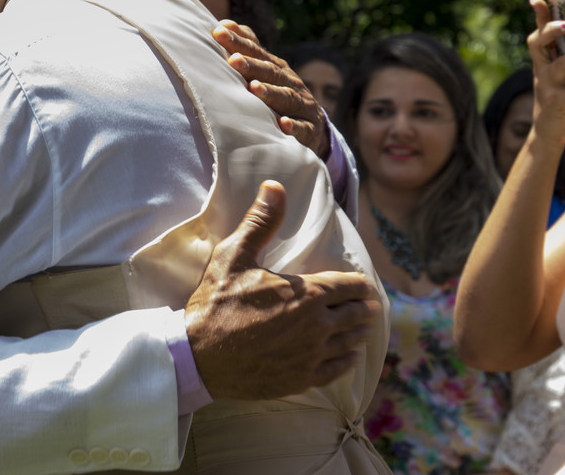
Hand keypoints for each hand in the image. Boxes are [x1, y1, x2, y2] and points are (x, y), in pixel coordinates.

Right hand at [185, 181, 379, 399]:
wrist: (198, 355)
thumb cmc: (216, 303)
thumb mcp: (234, 256)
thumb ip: (261, 222)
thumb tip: (276, 186)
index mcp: (309, 294)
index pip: (352, 286)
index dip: (360, 284)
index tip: (362, 284)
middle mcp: (318, 325)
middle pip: (358, 315)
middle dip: (363, 307)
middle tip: (366, 305)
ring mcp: (312, 355)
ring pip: (351, 342)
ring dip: (358, 332)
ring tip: (360, 328)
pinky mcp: (302, 378)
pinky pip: (338, 369)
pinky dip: (347, 360)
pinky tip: (347, 356)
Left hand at [212, 20, 329, 158]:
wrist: (315, 125)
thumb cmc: (282, 93)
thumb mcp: (268, 70)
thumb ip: (249, 50)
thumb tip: (223, 25)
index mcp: (276, 68)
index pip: (256, 52)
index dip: (239, 42)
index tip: (218, 32)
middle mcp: (290, 82)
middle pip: (270, 72)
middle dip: (252, 65)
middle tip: (233, 60)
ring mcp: (301, 105)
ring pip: (286, 97)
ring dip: (270, 92)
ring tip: (254, 88)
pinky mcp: (309, 128)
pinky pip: (302, 127)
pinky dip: (293, 126)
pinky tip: (283, 124)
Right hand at [527, 0, 564, 146]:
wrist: (550, 130)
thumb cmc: (564, 97)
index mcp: (544, 59)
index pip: (539, 33)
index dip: (539, 15)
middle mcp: (541, 69)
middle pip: (538, 43)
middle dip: (552, 30)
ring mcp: (546, 85)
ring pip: (559, 66)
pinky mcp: (555, 102)